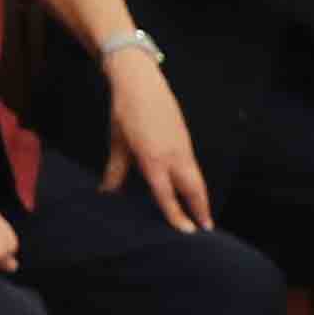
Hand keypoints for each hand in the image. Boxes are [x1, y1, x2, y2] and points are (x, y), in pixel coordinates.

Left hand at [106, 54, 214, 231]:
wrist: (140, 81)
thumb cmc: (125, 112)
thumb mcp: (118, 144)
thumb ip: (116, 172)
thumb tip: (107, 193)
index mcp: (153, 160)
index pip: (168, 196)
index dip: (177, 216)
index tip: (187, 233)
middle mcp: (173, 155)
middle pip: (194, 189)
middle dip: (201, 209)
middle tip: (206, 229)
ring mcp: (182, 145)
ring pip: (197, 177)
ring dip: (201, 196)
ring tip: (203, 213)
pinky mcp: (184, 137)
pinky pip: (193, 165)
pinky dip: (195, 180)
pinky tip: (191, 187)